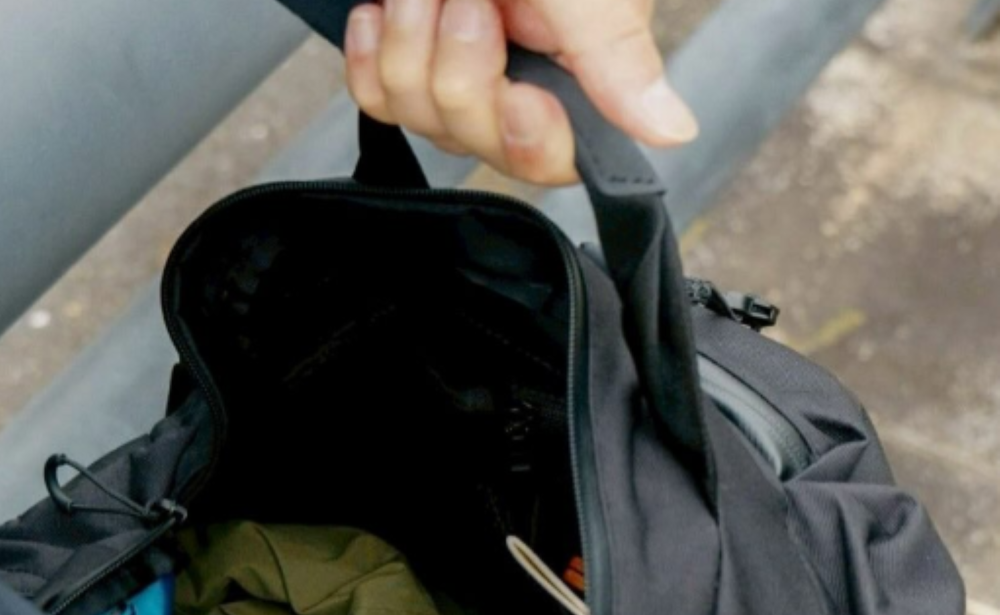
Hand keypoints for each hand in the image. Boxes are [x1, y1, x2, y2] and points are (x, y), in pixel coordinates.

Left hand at [345, 0, 697, 185]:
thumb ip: (620, 54)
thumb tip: (672, 129)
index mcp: (576, 72)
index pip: (553, 157)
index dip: (531, 141)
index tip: (521, 96)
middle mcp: (520, 79)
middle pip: (477, 140)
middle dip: (463, 66)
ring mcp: (461, 69)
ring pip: (421, 116)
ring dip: (415, 40)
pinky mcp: (409, 52)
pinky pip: (377, 96)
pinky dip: (374, 51)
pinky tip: (386, 8)